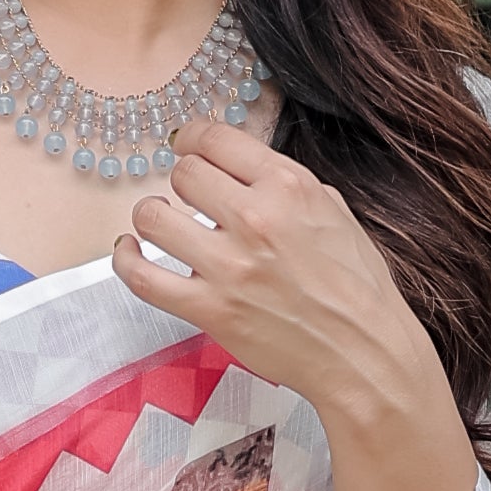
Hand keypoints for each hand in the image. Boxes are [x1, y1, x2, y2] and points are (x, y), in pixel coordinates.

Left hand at [114, 120, 484, 490]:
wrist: (364, 353)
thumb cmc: (357, 287)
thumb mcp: (334, 212)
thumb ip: (286, 186)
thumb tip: (244, 169)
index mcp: (288, 185)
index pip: (215, 138)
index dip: (194, 140)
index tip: (190, 149)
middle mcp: (255, 217)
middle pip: (184, 174)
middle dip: (184, 183)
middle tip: (193, 202)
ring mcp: (229, 265)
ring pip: (153, 215)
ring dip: (153, 216)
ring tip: (164, 226)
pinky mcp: (210, 310)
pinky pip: (142, 276)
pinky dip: (126, 259)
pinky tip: (129, 250)